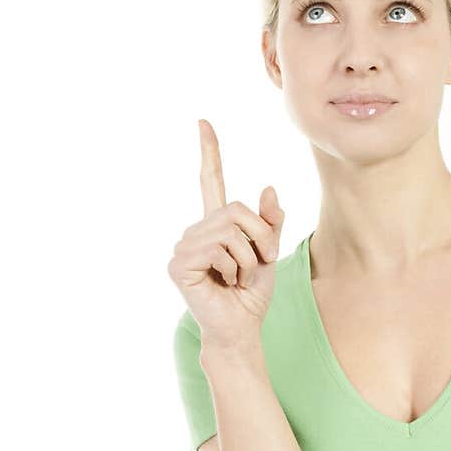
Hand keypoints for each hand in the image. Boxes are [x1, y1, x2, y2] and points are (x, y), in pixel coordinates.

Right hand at [167, 119, 284, 350]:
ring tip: (237, 277)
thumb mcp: (270, 252)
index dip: (209, 152)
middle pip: (238, 211)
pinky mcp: (180, 264)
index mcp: (216, 224)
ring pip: (232, 231)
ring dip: (249, 259)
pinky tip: (224, 283)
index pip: (210, 181)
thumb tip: (268, 189)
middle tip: (256, 265)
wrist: (241, 327)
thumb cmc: (252, 293)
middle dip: (260, 240)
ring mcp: (185, 246)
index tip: (203, 122)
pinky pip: (220, 249)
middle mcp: (196, 230)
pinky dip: (234, 268)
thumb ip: (270, 222)